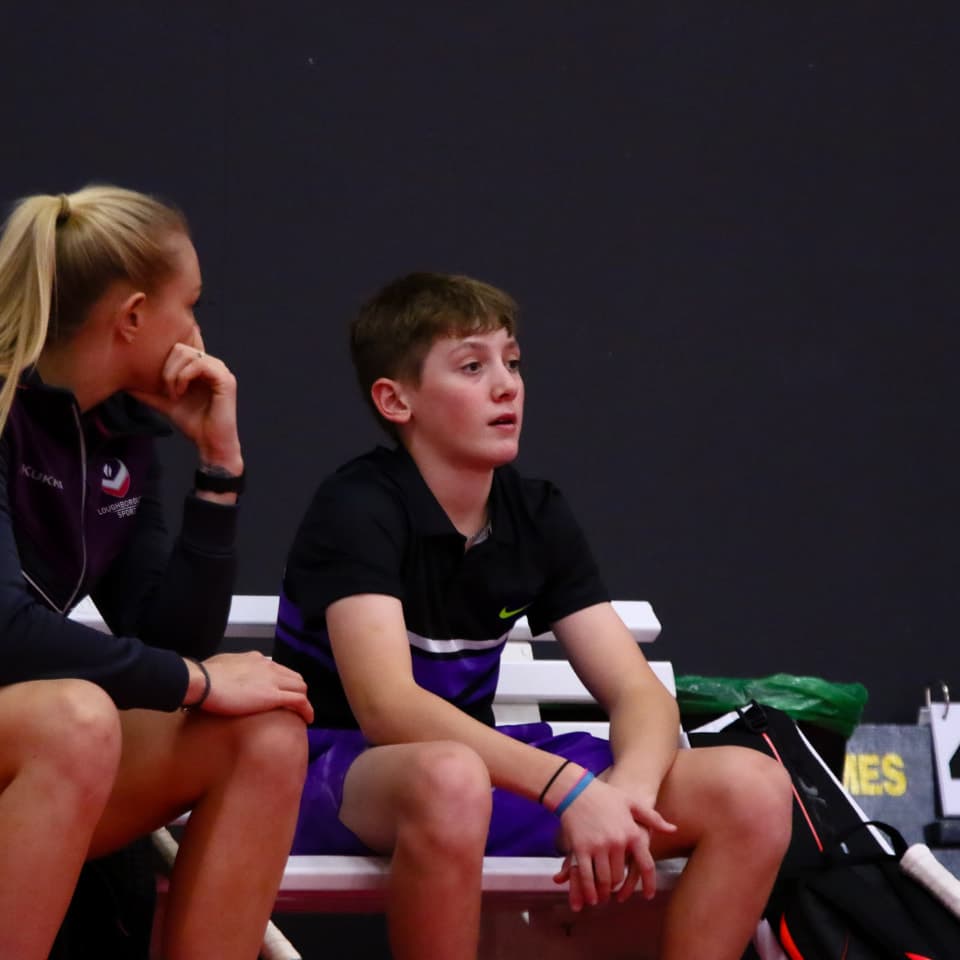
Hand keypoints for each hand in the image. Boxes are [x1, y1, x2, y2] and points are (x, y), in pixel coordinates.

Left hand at [130, 331, 242, 472]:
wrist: (211, 443)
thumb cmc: (193, 424)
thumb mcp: (166, 404)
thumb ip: (149, 393)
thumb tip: (124, 384)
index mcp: (202, 368)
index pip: (177, 349)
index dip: (163, 365)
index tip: (161, 388)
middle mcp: (213, 365)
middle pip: (180, 348)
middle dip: (167, 369)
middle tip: (167, 392)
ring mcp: (221, 371)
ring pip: (188, 354)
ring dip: (174, 375)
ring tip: (174, 394)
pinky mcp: (226, 380)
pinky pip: (199, 365)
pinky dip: (184, 378)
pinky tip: (181, 393)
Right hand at [193, 651, 313, 723]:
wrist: (202, 682)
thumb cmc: (203, 677)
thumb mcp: (219, 666)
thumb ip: (228, 670)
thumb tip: (224, 677)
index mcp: (255, 660)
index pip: (277, 669)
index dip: (282, 681)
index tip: (280, 691)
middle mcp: (268, 667)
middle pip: (293, 677)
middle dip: (296, 690)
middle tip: (294, 704)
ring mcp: (272, 680)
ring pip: (300, 687)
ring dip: (303, 699)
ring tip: (302, 713)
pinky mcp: (273, 696)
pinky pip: (299, 701)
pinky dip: (306, 709)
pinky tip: (308, 719)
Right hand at [552, 776, 675, 910]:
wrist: (575, 790)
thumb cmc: (605, 796)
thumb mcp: (631, 802)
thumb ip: (652, 818)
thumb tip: (673, 829)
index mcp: (632, 832)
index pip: (646, 865)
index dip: (648, 884)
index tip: (648, 896)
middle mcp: (617, 842)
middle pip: (621, 876)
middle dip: (618, 887)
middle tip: (615, 892)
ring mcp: (598, 846)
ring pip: (605, 879)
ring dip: (604, 892)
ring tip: (603, 896)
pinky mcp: (581, 848)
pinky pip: (586, 876)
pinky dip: (589, 890)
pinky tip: (591, 896)